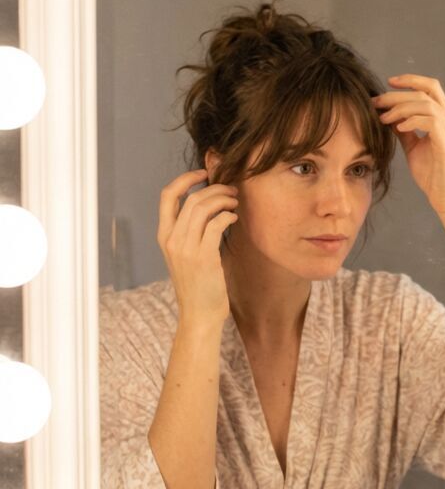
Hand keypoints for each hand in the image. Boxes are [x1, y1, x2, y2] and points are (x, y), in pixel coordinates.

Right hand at [157, 169, 238, 327]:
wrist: (199, 314)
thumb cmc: (198, 284)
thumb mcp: (185, 254)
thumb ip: (190, 231)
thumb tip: (208, 205)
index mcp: (164, 236)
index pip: (167, 195)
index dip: (185, 178)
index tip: (204, 173)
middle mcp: (171, 239)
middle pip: (191, 198)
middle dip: (215, 188)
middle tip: (232, 190)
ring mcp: (186, 248)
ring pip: (203, 208)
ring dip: (223, 199)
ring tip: (235, 202)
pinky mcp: (203, 257)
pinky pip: (216, 224)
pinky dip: (227, 216)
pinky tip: (234, 219)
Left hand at [372, 75, 444, 216]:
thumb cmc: (433, 176)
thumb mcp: (414, 148)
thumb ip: (404, 131)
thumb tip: (388, 116)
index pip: (431, 88)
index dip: (411, 80)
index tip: (388, 83)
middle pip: (426, 92)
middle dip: (398, 94)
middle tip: (376, 101)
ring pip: (427, 104)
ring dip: (401, 108)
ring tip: (384, 118)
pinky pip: (431, 122)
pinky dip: (412, 121)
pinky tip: (398, 127)